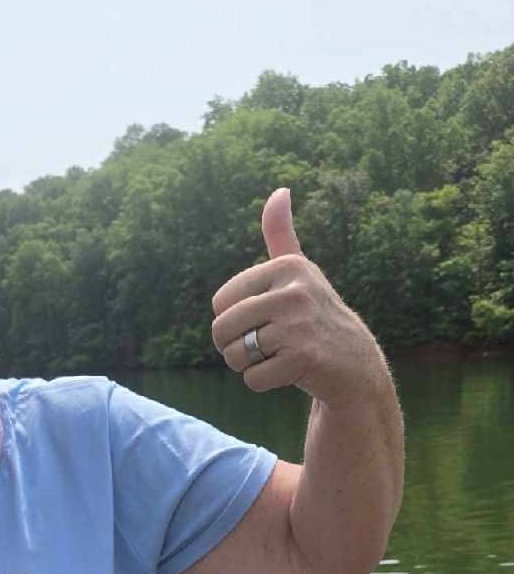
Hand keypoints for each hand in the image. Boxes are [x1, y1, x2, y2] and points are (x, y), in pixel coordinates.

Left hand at [211, 188, 383, 405]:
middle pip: (222, 329)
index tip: (263, 320)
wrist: (353, 362)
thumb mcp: (298, 271)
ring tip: (278, 356)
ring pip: (236, 356)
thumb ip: (281, 235)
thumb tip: (280, 190)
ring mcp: (299, 325)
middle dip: (234, 347)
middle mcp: (293, 291)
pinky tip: (289, 372)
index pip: (220, 303)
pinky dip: (264, 382)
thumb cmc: (314, 315)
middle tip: (265, 346)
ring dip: (249, 366)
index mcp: (286, 267)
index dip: (232, 321)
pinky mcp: (303, 358)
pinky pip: (253, 379)